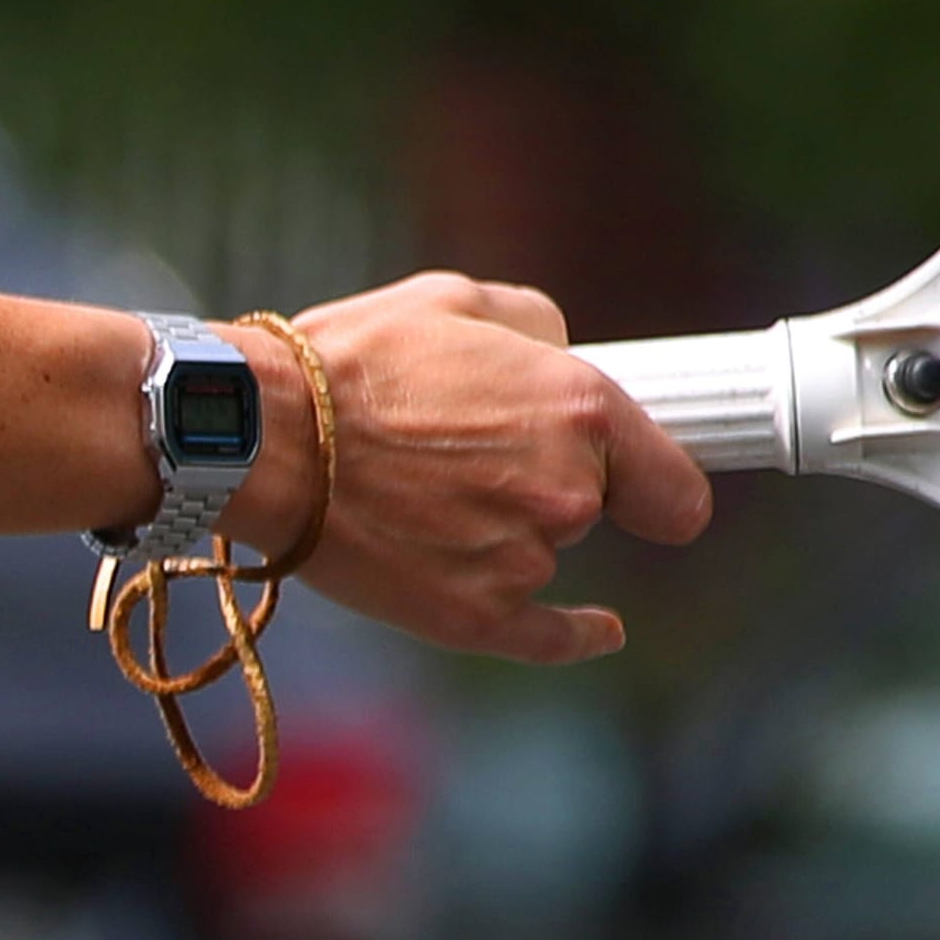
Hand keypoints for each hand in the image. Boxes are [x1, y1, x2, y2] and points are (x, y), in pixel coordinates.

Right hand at [219, 271, 711, 663]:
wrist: (261, 437)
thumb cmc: (354, 360)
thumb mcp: (459, 300)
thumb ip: (539, 328)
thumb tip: (564, 356)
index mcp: (584, 410)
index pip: (678, 485)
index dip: (659, 481)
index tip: (645, 483)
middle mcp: (570, 491)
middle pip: (601, 508)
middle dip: (557, 482)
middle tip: (479, 452)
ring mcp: (525, 560)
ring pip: (548, 552)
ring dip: (511, 529)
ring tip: (427, 486)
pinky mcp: (475, 615)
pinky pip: (552, 638)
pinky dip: (579, 633)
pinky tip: (603, 629)